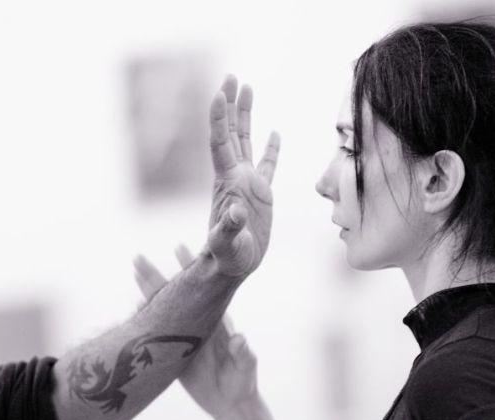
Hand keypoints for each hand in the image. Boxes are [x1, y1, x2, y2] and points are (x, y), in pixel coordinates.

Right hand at [133, 244, 257, 419]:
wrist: (231, 402)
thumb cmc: (242, 383)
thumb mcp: (244, 369)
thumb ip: (243, 353)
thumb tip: (239, 338)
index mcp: (216, 322)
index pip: (202, 290)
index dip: (191, 270)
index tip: (180, 248)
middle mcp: (198, 324)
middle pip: (175, 295)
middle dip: (157, 276)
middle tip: (139, 257)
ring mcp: (185, 336)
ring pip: (163, 309)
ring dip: (149, 291)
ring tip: (133, 270)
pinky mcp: (174, 353)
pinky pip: (156, 332)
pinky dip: (145, 318)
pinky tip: (135, 305)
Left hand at [205, 75, 280, 279]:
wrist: (232, 267)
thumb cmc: (227, 258)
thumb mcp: (226, 244)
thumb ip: (229, 228)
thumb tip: (236, 213)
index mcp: (227, 183)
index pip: (221, 144)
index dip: (219, 120)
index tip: (219, 94)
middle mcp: (235, 177)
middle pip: (232, 133)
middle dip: (232, 104)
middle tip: (232, 77)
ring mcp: (247, 183)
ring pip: (246, 141)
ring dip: (246, 115)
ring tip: (247, 87)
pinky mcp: (261, 195)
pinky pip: (267, 164)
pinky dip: (271, 148)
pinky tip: (274, 132)